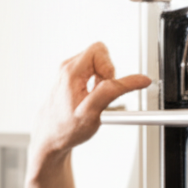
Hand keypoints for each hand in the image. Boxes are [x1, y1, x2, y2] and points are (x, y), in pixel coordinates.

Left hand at [31, 42, 150, 162]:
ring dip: (103, 80)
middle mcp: (67, 67)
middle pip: (99, 54)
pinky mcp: (71, 77)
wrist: (49, 137)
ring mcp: (68, 71)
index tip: (109, 87)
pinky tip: (91, 97)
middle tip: (102, 94)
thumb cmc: (66, 128)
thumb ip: (114, 91)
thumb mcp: (93, 111)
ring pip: (97, 63)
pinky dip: (97, 83)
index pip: (99, 50)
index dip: (110, 68)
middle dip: (108, 74)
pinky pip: (93, 71)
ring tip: (95, 98)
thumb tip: (138, 79)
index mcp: (71, 71)